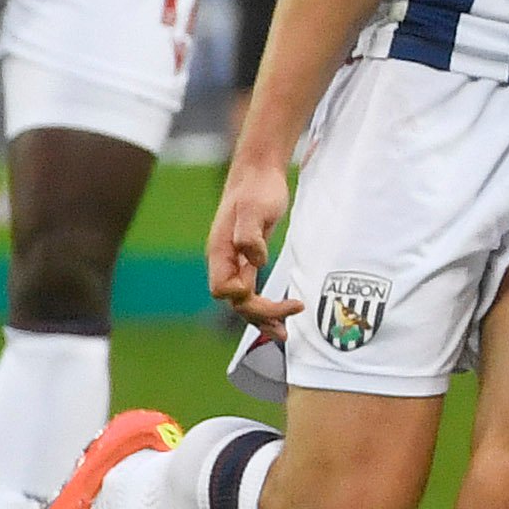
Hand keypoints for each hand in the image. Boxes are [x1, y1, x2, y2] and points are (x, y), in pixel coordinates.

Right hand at [209, 158, 297, 329]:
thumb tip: (255, 261)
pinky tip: (283, 314)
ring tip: (284, 336)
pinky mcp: (249, 259)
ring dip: (262, 319)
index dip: (241, 297)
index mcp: (220, 252)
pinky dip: (265, 305)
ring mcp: (236, 261)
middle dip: (259, 315)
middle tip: (288, 324)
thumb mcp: (254, 208)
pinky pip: (253, 290)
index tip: (260, 288)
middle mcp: (225, 261)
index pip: (222, 288)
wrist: (260, 172)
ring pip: (243, 300)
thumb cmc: (257, 188)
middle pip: (235, 301)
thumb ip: (249, 234)